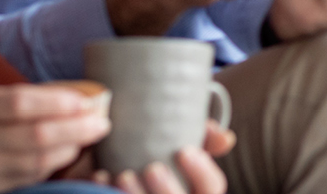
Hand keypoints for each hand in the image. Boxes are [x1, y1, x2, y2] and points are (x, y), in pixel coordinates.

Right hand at [0, 84, 108, 193]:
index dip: (58, 102)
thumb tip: (76, 99)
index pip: (21, 104)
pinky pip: (28, 178)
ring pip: (37, 162)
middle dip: (77, 129)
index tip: (85, 101)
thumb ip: (24, 99)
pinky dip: (53, 165)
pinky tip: (67, 154)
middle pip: (36, 137)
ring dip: (71, 149)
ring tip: (90, 137)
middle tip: (102, 122)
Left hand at [90, 120, 233, 193]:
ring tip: (122, 174)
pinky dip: (109, 192)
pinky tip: (100, 176)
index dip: (201, 171)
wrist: (129, 157)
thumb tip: (226, 138)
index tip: (184, 150)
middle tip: (152, 167)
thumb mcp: (186, 143)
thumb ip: (205, 137)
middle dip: (167, 190)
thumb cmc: (165, 151)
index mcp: (198, 190)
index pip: (212, 188)